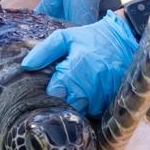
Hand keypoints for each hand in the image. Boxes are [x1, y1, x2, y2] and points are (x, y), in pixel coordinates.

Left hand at [21, 11, 138, 119]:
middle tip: (61, 92)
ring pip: (83, 112)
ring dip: (78, 105)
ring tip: (77, 91)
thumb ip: (44, 51)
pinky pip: (98, 111)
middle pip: (68, 107)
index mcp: (74, 71)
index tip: (49, 89)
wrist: (124, 39)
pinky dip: (91, 106)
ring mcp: (103, 95)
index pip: (54, 95)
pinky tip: (90, 94)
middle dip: (62, 102)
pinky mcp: (114, 100)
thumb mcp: (65, 37)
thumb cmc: (90, 38)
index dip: (49, 94)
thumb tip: (26, 66)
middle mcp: (89, 87)